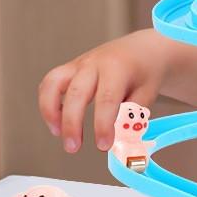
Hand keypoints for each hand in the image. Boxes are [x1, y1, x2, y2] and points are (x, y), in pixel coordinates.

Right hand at [38, 29, 166, 153]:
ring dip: (50, 111)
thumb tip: (120, 144)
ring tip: (58, 134)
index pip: (107, 99)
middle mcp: (94, 63)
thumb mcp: (148, 94)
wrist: (142, 48)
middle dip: (72, 123)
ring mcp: (79, 64)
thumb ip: (132, 118)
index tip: (104, 146)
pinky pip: (50, 83)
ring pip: (53, 83)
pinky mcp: (70, 68)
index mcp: (118, 69)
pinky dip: (48, 103)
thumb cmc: (145, 73)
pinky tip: (57, 123)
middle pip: (76, 92)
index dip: (103, 125)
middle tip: (73, 148)